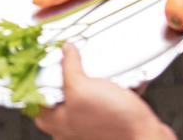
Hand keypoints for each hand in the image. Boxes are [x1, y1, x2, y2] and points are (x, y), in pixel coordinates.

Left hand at [35, 44, 174, 139]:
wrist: (145, 135)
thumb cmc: (113, 121)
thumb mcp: (82, 88)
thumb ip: (69, 68)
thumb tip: (65, 51)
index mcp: (59, 123)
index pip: (36, 102)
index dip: (37, 80)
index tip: (42, 60)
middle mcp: (72, 128)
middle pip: (61, 97)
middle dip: (68, 75)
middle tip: (71, 58)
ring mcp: (91, 126)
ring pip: (85, 97)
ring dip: (93, 79)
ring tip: (98, 65)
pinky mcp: (110, 122)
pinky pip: (107, 99)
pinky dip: (113, 86)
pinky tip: (120, 76)